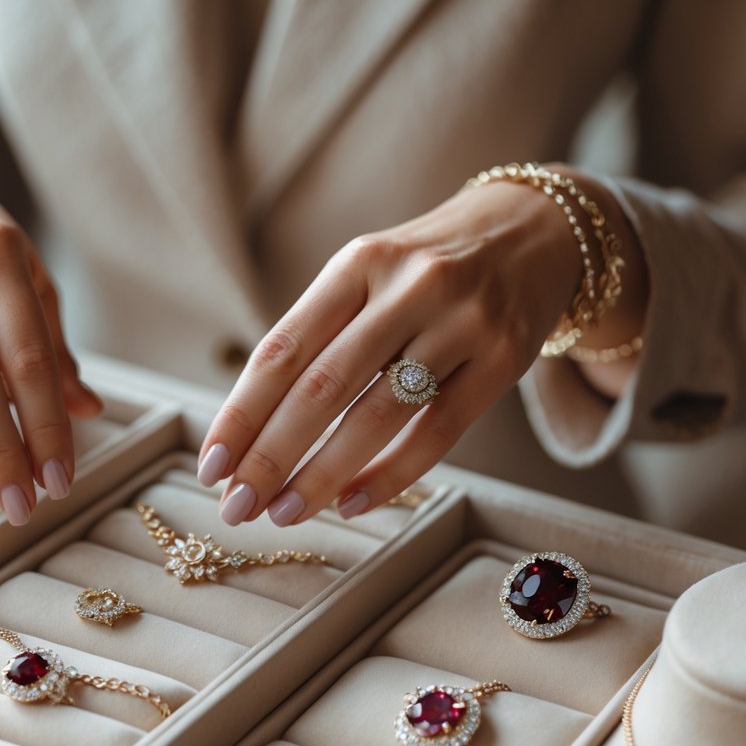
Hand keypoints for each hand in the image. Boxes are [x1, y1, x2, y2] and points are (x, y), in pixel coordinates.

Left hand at [198, 167, 644, 526]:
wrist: (535, 232)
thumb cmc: (423, 270)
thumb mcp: (367, 275)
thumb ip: (318, 336)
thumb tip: (250, 429)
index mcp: (356, 263)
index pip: (282, 349)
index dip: (241, 413)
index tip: (211, 466)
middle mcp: (407, 286)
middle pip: (322, 387)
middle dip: (270, 455)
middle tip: (236, 507)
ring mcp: (460, 322)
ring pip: (377, 414)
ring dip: (321, 474)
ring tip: (283, 513)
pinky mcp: (504, 359)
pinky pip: (438, 432)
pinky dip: (389, 474)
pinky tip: (350, 502)